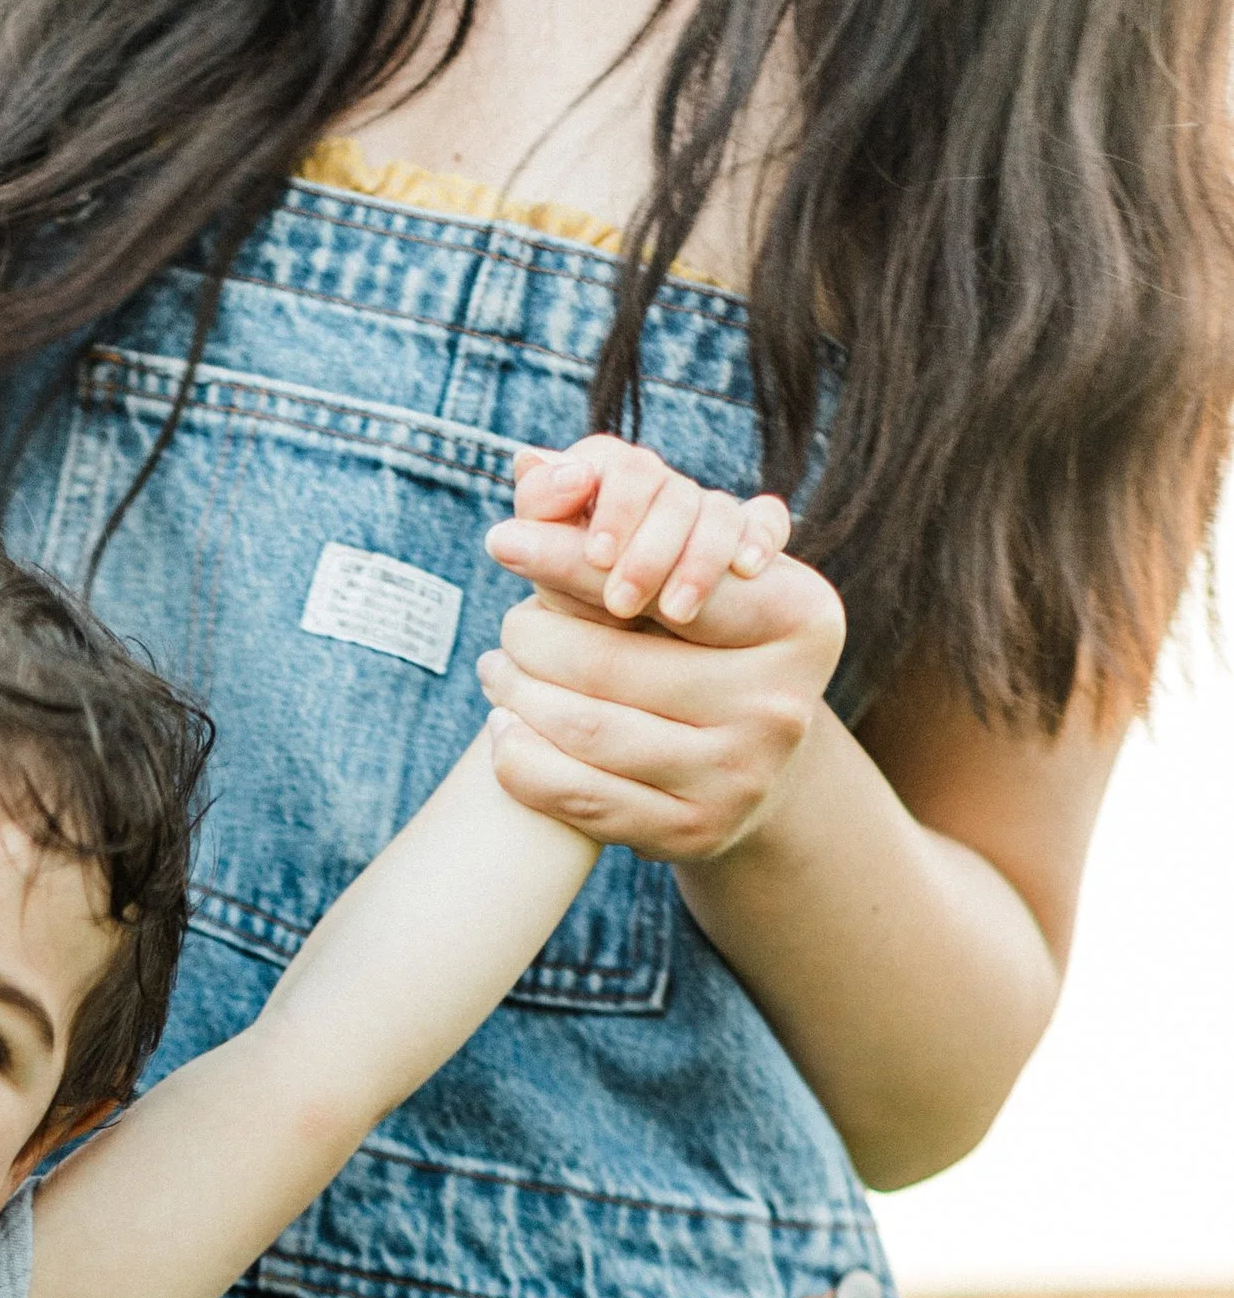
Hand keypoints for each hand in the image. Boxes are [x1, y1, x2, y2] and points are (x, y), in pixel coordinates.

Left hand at [478, 444, 845, 864]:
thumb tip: (524, 463)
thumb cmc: (707, 647)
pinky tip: (505, 732)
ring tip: (497, 670)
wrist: (749, 766)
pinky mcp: (695, 833)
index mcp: (800, 617)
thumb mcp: (692, 575)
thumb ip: (620, 518)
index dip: (571, 556)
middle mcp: (782, 701)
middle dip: (535, 635)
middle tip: (505, 624)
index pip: (664, 576)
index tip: (503, 539)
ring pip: (588, 727)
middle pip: (612, 659)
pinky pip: (580, 796)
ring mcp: (741, 776)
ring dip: (519, 696)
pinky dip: (524, 762)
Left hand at [507, 433, 791, 624]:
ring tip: (677, 611)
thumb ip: (542, 537)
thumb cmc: (583, 622)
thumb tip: (517, 491)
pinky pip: (766, 519)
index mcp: (605, 482)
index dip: (610, 508)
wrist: (634, 673)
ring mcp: (708, 513)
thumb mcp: (557, 587)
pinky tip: (747, 568)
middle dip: (647, 549)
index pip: (616, 464)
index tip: (597, 557)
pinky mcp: (751, 539)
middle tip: (623, 602)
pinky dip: (759, 535)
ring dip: (697, 560)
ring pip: (717, 510)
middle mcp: (659, 490)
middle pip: (669, 490)